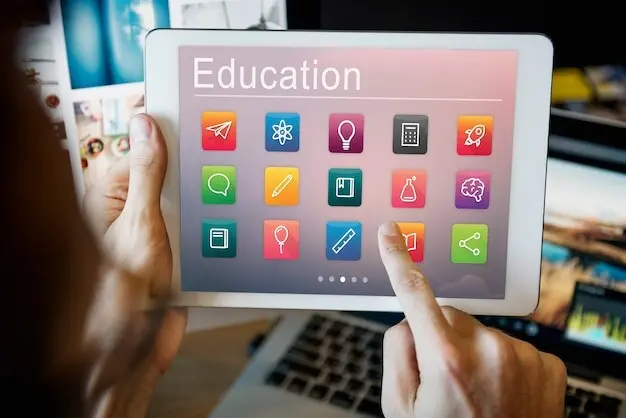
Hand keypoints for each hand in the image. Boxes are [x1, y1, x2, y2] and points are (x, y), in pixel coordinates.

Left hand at [83, 114, 186, 417]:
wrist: (138, 350)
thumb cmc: (121, 296)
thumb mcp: (140, 224)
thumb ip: (148, 174)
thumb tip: (147, 126)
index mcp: (112, 195)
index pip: (146, 149)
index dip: (174, 139)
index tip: (202, 126)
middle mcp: (133, 209)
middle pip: (173, 175)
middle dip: (194, 181)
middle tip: (209, 186)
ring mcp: (157, 229)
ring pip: (192, 202)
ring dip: (205, 211)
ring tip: (209, 221)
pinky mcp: (177, 248)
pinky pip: (201, 228)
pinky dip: (212, 232)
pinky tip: (216, 237)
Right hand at [378, 222, 566, 417]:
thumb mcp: (400, 408)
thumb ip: (396, 352)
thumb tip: (408, 321)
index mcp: (445, 359)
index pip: (413, 292)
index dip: (397, 258)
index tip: (391, 233)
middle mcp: (487, 350)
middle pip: (448, 316)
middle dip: (440, 337)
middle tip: (443, 380)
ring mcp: (521, 355)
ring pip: (480, 331)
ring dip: (472, 352)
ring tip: (475, 394)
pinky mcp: (546, 363)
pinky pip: (509, 344)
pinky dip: (501, 361)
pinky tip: (500, 393)